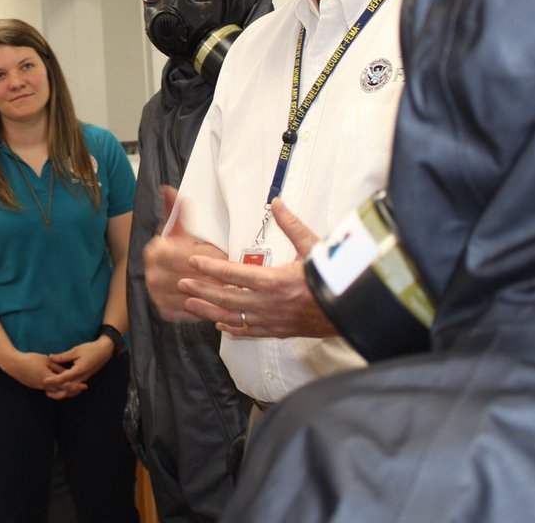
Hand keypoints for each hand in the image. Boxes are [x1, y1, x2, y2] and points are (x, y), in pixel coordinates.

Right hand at [2, 351, 86, 397]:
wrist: (14, 365)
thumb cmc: (30, 360)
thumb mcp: (46, 360)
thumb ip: (57, 367)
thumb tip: (67, 371)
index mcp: (49, 379)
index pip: (66, 385)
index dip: (76, 386)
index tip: (84, 386)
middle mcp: (45, 386)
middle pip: (62, 391)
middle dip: (72, 390)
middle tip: (81, 388)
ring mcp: (39, 387)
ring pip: (55, 391)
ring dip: (63, 390)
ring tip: (72, 386)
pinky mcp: (35, 386)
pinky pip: (48, 389)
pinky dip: (55, 388)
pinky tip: (59, 384)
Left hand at [43, 337, 113, 399]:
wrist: (104, 351)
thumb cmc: (91, 349)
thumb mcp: (76, 350)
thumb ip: (63, 356)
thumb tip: (50, 357)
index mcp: (79, 370)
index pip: (64, 378)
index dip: (53, 379)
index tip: (44, 380)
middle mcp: (82, 377)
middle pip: (68, 389)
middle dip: (57, 392)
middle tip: (46, 392)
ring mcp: (83, 379)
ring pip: (72, 391)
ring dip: (62, 392)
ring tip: (51, 392)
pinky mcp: (84, 378)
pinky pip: (74, 387)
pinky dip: (67, 390)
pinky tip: (60, 388)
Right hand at [143, 186, 228, 322]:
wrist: (167, 272)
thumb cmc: (180, 248)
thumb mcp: (181, 230)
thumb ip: (177, 211)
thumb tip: (168, 188)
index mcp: (155, 251)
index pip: (179, 256)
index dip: (200, 258)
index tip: (217, 258)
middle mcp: (151, 274)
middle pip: (185, 278)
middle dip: (208, 278)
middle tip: (228, 278)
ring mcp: (156, 294)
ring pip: (188, 297)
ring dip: (208, 295)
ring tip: (226, 290)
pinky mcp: (164, 310)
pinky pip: (186, 312)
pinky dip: (202, 309)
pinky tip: (216, 303)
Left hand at [178, 198, 336, 338]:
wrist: (353, 311)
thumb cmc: (334, 279)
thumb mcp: (313, 247)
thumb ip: (292, 225)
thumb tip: (277, 202)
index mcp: (274, 281)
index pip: (233, 273)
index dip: (210, 267)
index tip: (193, 261)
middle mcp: (268, 303)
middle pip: (226, 297)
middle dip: (201, 290)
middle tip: (181, 284)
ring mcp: (271, 320)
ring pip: (233, 317)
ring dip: (209, 310)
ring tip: (189, 304)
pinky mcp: (278, 331)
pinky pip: (249, 332)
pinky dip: (232, 328)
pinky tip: (219, 325)